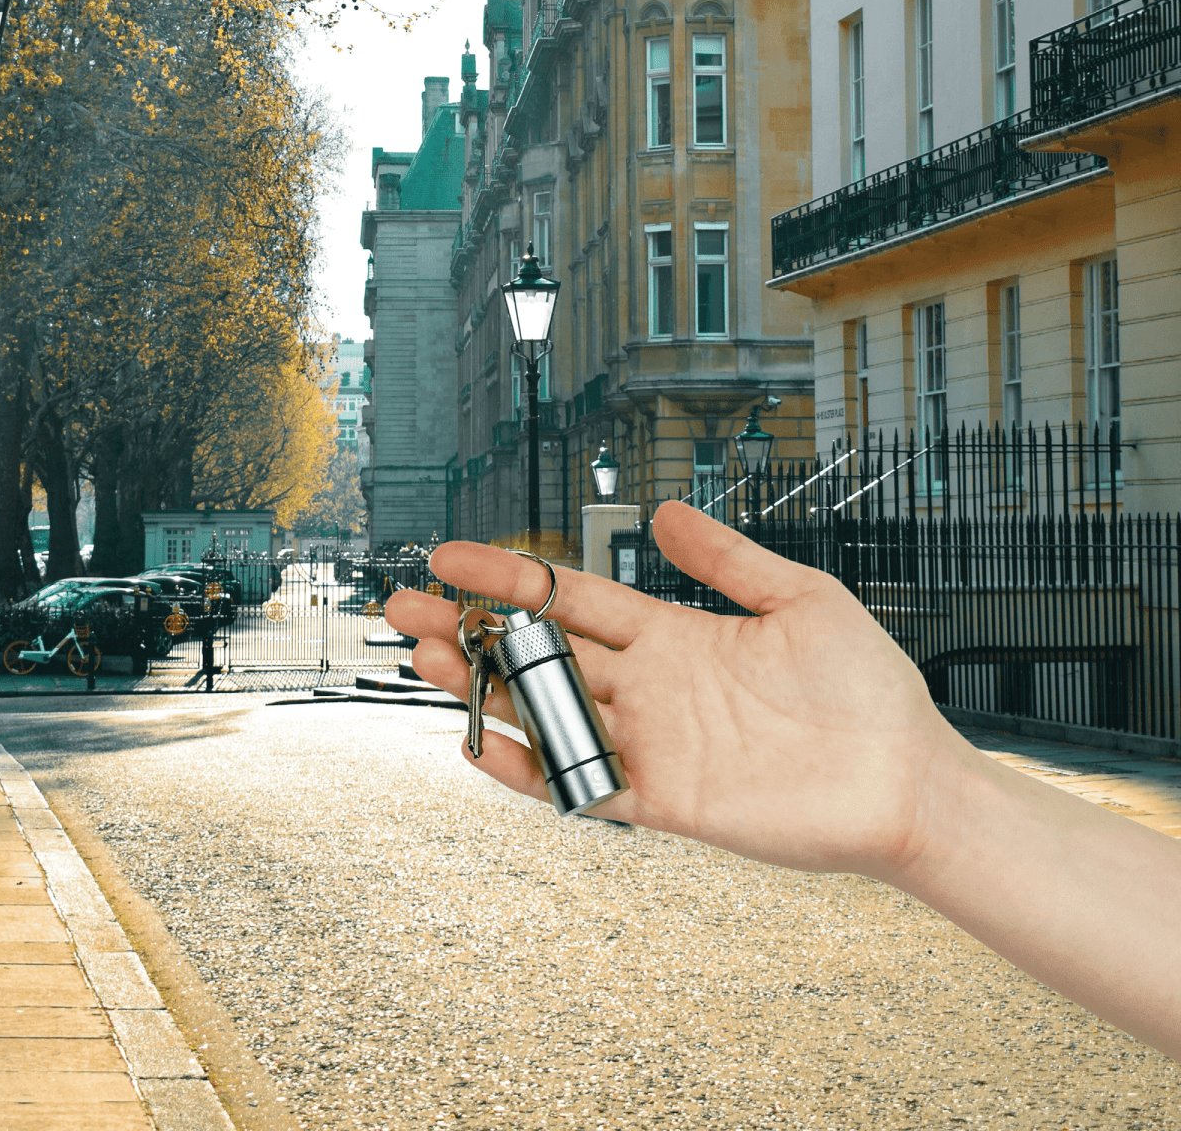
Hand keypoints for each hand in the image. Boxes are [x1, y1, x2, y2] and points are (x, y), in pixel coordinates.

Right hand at [385, 501, 970, 881]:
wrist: (904, 779)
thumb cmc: (866, 689)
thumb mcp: (801, 598)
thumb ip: (727, 558)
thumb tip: (666, 512)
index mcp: (674, 635)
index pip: (572, 598)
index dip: (510, 578)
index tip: (452, 558)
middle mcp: (651, 686)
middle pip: (541, 652)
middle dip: (472, 630)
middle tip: (407, 609)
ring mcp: (652, 742)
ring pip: (547, 711)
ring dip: (484, 688)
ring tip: (428, 661)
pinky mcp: (663, 799)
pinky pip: (581, 784)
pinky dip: (531, 769)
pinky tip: (483, 744)